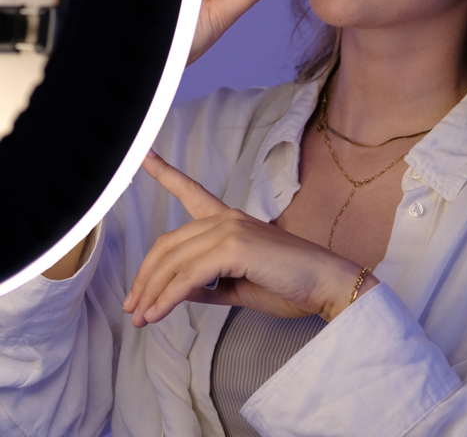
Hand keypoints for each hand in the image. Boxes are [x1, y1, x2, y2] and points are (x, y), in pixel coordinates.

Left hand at [123, 154, 377, 327]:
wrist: (327, 285)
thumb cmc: (288, 286)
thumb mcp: (238, 285)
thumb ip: (208, 284)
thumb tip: (178, 292)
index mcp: (228, 220)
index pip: (190, 191)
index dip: (164, 171)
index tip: (144, 155)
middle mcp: (226, 217)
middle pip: (168, 243)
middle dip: (145, 277)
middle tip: (132, 308)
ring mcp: (230, 229)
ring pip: (174, 260)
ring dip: (152, 292)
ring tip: (140, 318)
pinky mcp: (235, 247)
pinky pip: (189, 276)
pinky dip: (168, 297)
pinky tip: (157, 314)